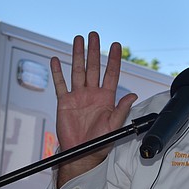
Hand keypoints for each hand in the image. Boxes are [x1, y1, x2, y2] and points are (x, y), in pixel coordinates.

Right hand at [51, 32, 137, 188]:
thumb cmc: (100, 142)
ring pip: (77, 71)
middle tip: (94, 35)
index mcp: (106, 98)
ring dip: (77, 55)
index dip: (113, 59)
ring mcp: (78, 96)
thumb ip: (121, 109)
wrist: (82, 153)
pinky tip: (56, 60)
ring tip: (78, 40)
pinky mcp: (64, 102)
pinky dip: (57, 72)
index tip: (116, 45)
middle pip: (93, 67)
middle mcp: (92, 94)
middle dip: (94, 51)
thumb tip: (132, 95)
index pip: (111, 74)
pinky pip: (60, 84)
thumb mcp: (114, 125)